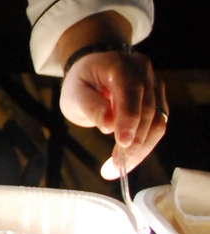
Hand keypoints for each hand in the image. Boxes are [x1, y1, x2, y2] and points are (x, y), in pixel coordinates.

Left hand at [59, 47, 167, 176]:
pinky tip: (128, 159)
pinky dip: (144, 145)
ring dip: (141, 149)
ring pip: (157, 121)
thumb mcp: (75, 94)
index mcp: (121, 65)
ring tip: (119, 168)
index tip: (122, 144)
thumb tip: (109, 125)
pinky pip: (157, 126)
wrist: (92, 72)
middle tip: (115, 167)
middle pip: (147, 110)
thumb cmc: (81, 83)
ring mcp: (154, 85)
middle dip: (134, 142)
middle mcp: (143, 72)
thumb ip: (91, 107)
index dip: (129, 120)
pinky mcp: (158, 100)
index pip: (131, 93)